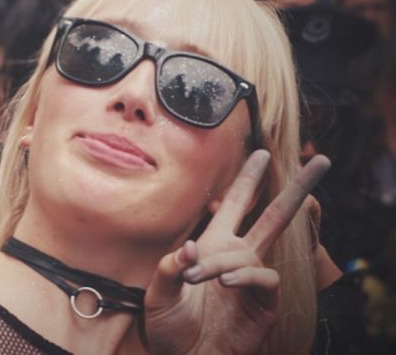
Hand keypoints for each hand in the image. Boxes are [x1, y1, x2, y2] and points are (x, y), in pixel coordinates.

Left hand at [144, 150, 330, 354]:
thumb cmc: (170, 326)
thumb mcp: (158, 292)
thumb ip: (169, 267)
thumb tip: (191, 247)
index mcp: (213, 245)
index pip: (235, 205)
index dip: (247, 180)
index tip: (261, 153)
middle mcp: (237, 256)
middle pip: (273, 216)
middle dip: (295, 190)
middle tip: (320, 162)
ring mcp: (252, 280)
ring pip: (250, 253)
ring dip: (221, 262)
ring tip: (196, 278)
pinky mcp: (263, 304)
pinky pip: (264, 278)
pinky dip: (245, 276)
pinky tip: (226, 281)